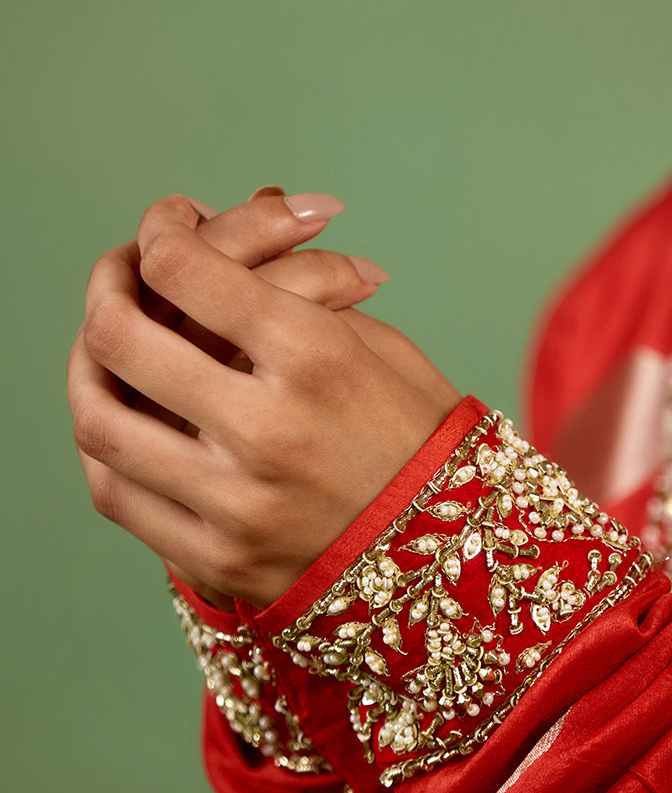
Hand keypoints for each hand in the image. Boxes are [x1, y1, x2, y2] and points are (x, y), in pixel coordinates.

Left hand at [68, 192, 460, 607]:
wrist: (464, 563)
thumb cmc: (424, 440)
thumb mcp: (381, 348)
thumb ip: (291, 298)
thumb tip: (201, 246)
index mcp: (319, 359)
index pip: (186, 270)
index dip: (160, 232)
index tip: (166, 229)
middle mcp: (268, 429)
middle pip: (121, 338)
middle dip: (107, 288)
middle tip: (120, 277)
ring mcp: (237, 504)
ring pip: (100, 422)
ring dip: (85, 370)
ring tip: (102, 349)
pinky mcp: (219, 560)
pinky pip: (118, 496)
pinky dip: (105, 449)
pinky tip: (122, 421)